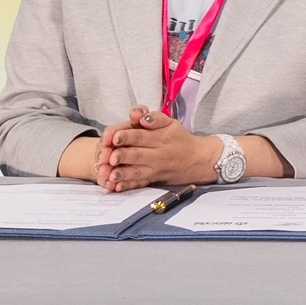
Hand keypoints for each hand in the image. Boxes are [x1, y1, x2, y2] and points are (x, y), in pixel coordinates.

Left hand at [96, 106, 220, 190]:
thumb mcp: (171, 123)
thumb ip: (154, 117)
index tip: (114, 137)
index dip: (126, 136)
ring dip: (122, 173)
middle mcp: (156, 154)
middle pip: (136, 155)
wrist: (197, 160)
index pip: (140, 136)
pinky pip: (139, 184)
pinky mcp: (152, 180)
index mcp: (159, 138)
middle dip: (121, 155)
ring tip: (110, 174)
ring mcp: (154, 169)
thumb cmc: (179, 139)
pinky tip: (116, 187)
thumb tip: (141, 117)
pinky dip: (128, 186)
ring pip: (136, 172)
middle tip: (109, 156)